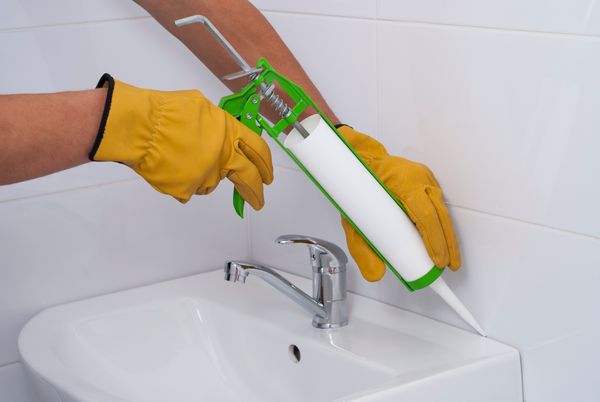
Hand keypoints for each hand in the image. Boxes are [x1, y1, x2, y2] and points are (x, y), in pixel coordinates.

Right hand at [90, 74, 272, 208]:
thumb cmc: (165, 113)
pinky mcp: (188, 190)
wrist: (138, 128)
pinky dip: (183, 181)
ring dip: (204, 175)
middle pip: (247, 178)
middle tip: (258, 199)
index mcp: (229, 133)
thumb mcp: (201, 107)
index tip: (268, 176)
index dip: (266, 165)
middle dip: (255, 191)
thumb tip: (221, 132)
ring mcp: (207, 175)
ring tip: (181, 157)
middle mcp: (223, 157)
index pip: (258, 151)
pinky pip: (190, 188)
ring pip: (212, 182)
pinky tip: (171, 165)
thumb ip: (217, 124)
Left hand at [338, 125, 460, 281]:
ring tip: (448, 260)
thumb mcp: (352, 219)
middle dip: (447, 244)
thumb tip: (376, 274)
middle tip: (448, 266)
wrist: (363, 159)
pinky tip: (442, 242)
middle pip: (439, 214)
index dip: (433, 239)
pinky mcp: (426, 183)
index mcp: (402, 181)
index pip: (424, 213)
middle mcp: (418, 177)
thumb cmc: (359, 185)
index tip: (437, 259)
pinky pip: (438, 206)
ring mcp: (425, 178)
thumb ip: (361, 248)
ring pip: (442, 210)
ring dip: (447, 236)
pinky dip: (441, 226)